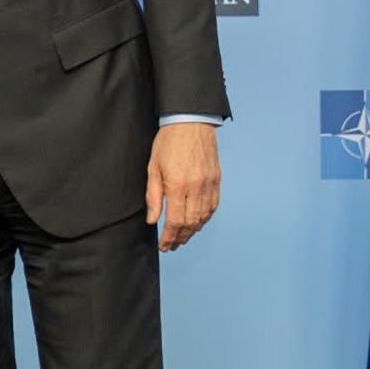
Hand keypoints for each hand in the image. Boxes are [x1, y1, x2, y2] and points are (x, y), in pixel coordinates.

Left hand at [145, 121, 219, 251]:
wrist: (190, 122)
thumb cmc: (168, 142)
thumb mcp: (153, 167)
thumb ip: (153, 196)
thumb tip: (153, 220)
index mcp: (177, 184)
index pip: (175, 221)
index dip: (169, 237)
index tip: (163, 245)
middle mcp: (196, 187)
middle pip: (190, 223)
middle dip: (180, 238)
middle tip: (171, 246)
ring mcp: (209, 184)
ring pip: (203, 217)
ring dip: (193, 231)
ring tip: (182, 238)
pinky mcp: (216, 180)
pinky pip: (212, 206)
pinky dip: (205, 218)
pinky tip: (197, 223)